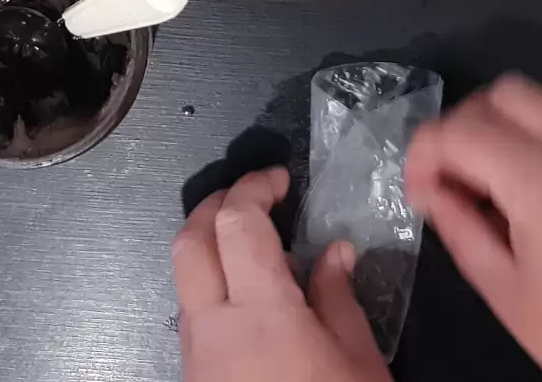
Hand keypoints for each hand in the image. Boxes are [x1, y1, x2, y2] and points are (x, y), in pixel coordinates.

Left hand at [171, 166, 388, 381]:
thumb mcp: (358, 360)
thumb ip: (339, 299)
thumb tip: (335, 254)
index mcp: (263, 313)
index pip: (237, 223)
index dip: (254, 188)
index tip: (277, 179)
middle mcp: (216, 326)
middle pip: (191, 240)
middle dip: (217, 204)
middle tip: (253, 196)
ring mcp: (196, 351)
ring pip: (184, 276)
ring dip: (209, 246)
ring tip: (255, 249)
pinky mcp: (192, 372)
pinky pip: (191, 312)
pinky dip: (211, 286)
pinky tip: (247, 297)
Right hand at [406, 73, 541, 381]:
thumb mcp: (506, 292)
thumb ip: (460, 228)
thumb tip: (432, 192)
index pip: (461, 129)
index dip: (424, 153)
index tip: (419, 194)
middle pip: (504, 93)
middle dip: (463, 125)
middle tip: (450, 179)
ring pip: (539, 106)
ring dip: (500, 133)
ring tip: (489, 194)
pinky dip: (533, 147)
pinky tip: (529, 204)